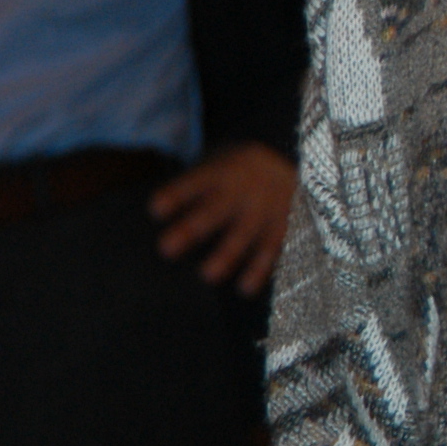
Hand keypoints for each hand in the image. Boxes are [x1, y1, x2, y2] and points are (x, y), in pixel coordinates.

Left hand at [150, 141, 296, 293]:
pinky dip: (260, 269)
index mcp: (220, 173)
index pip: (194, 183)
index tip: (155, 209)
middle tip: (167, 248)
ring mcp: (264, 208)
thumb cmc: (238, 171)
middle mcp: (242, 190)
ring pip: (243, 234)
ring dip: (226, 254)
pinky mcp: (282, 225)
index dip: (176, 195)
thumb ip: (191, 189)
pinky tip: (245, 288)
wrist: (295, 157)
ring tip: (208, 275)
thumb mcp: (217, 164)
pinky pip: (271, 248)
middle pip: (214, 211)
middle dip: (192, 229)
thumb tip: (152, 217)